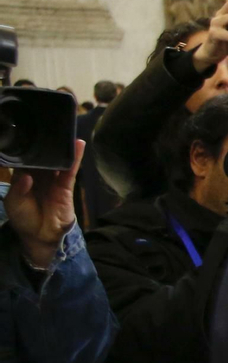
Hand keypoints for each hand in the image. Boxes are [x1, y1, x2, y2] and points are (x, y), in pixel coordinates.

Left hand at [7, 140, 83, 268]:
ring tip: (64, 130)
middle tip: (47, 125)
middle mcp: (39, 175)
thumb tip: (27, 176)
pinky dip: (75, 158)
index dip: (27, 146)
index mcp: (23, 176)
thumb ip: (18, 189)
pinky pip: (70, 170)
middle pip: (43, 156)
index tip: (27, 133)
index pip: (25, 158)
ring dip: (62, 147)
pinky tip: (78, 145)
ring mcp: (53, 179)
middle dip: (45, 143)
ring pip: (58, 160)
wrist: (40, 236)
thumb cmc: (23, 218)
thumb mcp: (14, 203)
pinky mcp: (66, 185)